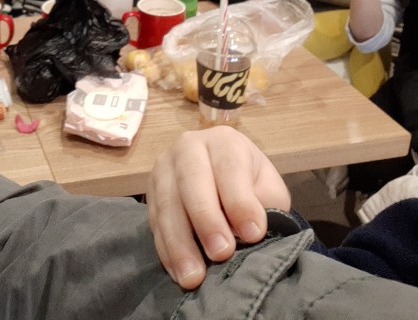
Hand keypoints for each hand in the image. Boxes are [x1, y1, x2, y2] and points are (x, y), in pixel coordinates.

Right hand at [146, 126, 289, 289]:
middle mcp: (188, 147)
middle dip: (206, 220)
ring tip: (194, 276)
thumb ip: (264, 203)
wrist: (224, 180)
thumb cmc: (251, 185)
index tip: (253, 235)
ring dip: (180, 243)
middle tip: (221, 254)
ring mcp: (163, 168)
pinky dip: (166, 250)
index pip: (229, 168)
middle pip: (192, 182)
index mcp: (223, 141)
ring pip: (167, 205)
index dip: (240, 202)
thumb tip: (248, 231)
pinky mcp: (150, 192)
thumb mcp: (267, 188)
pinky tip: (177, 271)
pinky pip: (154, 222)